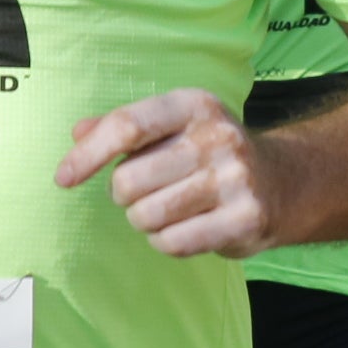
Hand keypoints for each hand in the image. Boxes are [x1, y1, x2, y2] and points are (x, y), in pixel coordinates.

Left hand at [55, 89, 279, 258]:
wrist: (284, 181)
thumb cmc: (209, 152)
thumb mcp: (172, 125)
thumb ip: (122, 127)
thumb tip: (77, 134)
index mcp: (193, 104)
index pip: (127, 126)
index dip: (87, 156)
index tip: (63, 178)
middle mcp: (218, 136)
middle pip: (129, 180)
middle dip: (124, 195)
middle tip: (146, 192)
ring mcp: (235, 178)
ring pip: (147, 216)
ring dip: (146, 220)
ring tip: (169, 209)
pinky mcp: (246, 218)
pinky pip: (173, 243)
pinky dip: (166, 242)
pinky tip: (184, 228)